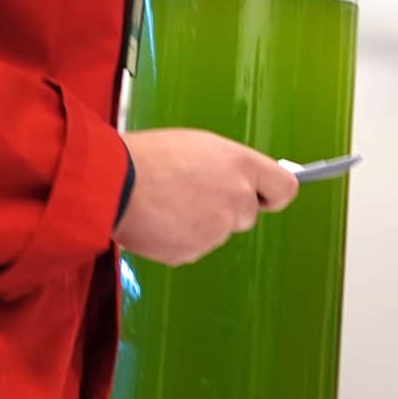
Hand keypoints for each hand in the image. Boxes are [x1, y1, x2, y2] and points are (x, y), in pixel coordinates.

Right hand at [115, 129, 298, 264]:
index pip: (285, 189)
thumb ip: (230, 167)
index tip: (265, 196)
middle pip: (247, 215)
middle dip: (226, 209)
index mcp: (242, 166)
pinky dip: (179, 238)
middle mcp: (237, 200)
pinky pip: (193, 247)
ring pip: (217, 232)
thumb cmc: (150, 157)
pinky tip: (159, 219)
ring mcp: (216, 230)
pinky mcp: (193, 252)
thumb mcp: (200, 146)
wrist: (112, 183)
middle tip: (193, 193)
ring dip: (199, 223)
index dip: (273, 194)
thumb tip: (244, 181)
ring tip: (168, 201)